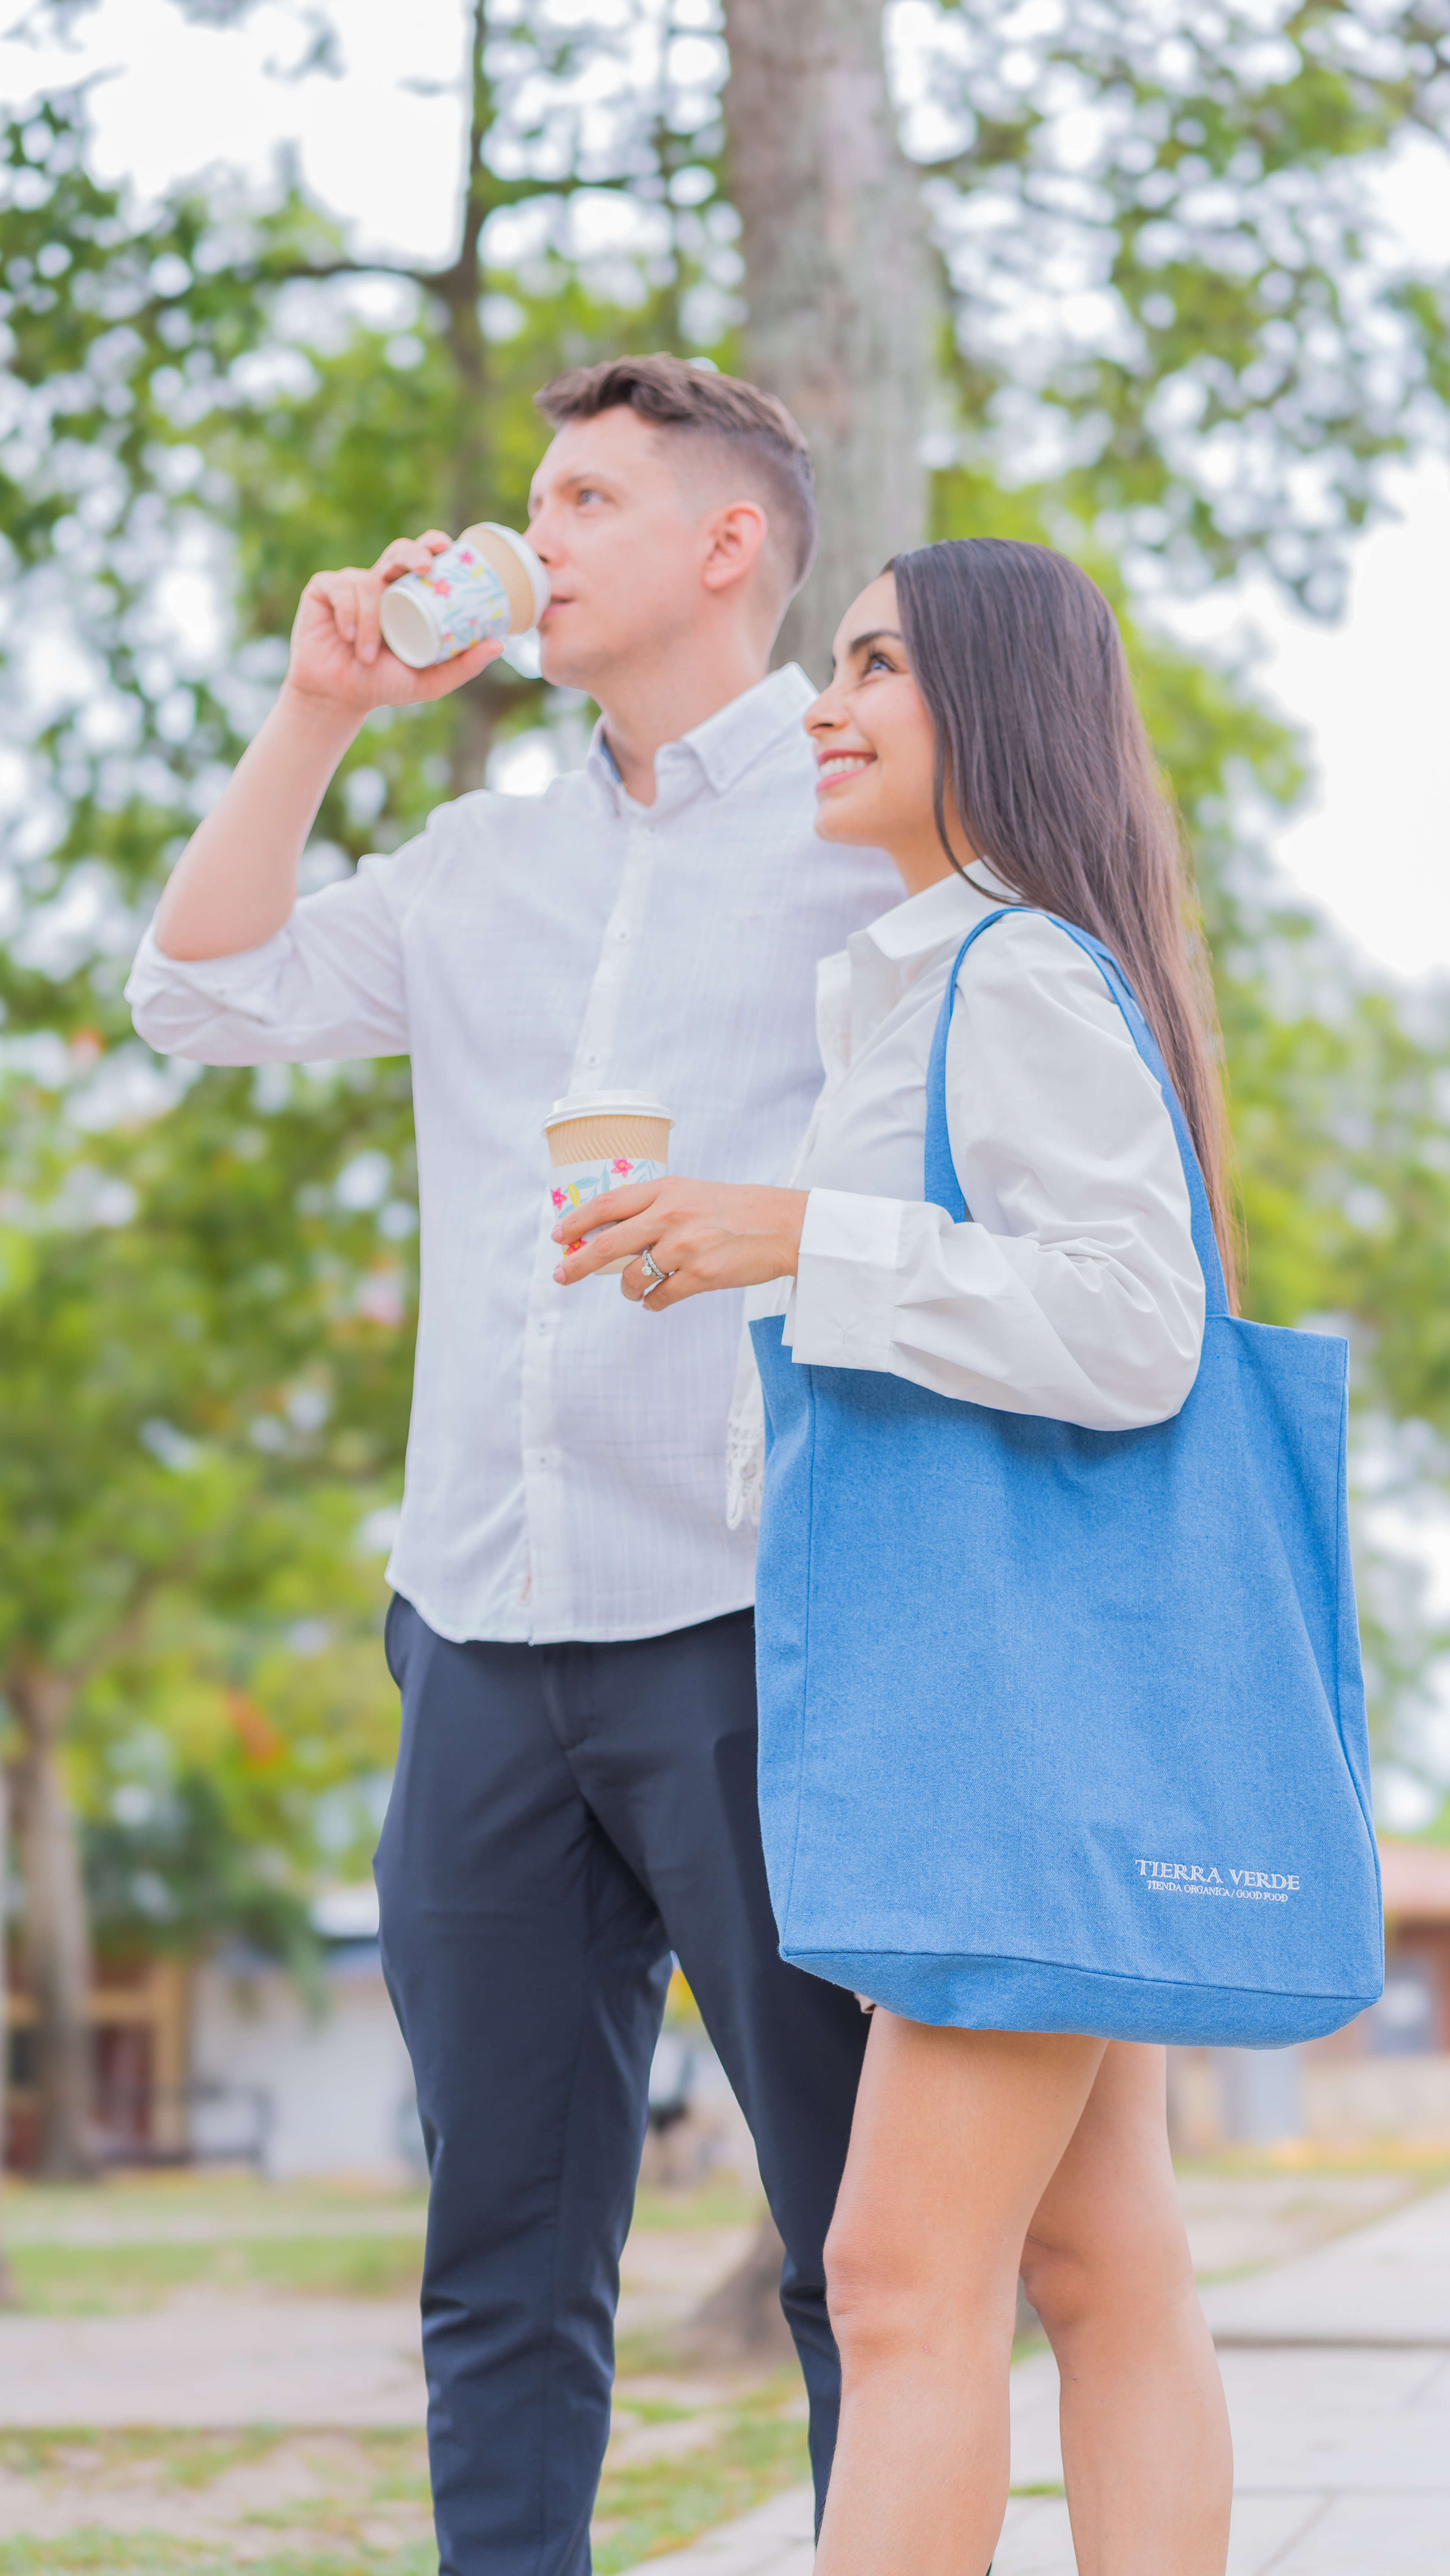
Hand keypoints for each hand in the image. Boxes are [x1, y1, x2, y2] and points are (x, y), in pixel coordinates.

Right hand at [282, 532, 504, 718]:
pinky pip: (340, 589)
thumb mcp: (429, 681)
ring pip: (367, 583)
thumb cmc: (382, 685)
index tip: (447, 546)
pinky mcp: (323, 589)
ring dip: (371, 620)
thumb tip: (500, 643)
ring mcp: (350, 584)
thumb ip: (463, 665)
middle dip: (412, 553)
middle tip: (423, 566)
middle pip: (398, 552)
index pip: (421, 561)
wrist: (337, 697)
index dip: (432, 546)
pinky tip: (347, 637)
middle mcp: (380, 584)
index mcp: (405, 596)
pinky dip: (348, 615)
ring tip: (367, 654)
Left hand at [552, 1177, 807, 1310]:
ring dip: (627, 1289)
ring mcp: (684, 1247)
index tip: (558, 1235)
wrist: (784, 1226)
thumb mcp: (692, 1193)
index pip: (608, 1204)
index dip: (577, 1220)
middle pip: (608, 1245)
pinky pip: (659, 1298)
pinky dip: (652, 1303)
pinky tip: (654, 1302)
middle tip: (562, 1276)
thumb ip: (656, 1206)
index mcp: (666, 1190)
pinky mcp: (700, 1275)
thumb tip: (615, 1230)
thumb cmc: (738, 1209)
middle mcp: (671, 1216)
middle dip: (578, 1264)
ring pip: (632, 1277)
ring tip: (633, 1291)